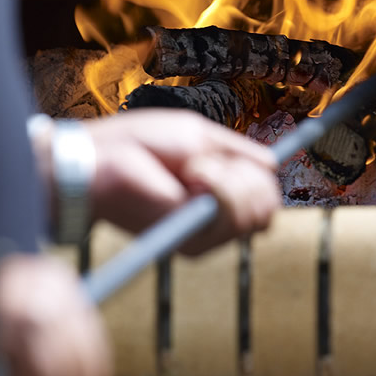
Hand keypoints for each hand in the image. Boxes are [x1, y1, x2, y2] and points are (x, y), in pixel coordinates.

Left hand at [82, 109, 280, 254]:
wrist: (101, 158)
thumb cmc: (140, 143)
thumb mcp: (200, 138)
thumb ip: (238, 153)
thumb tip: (275, 165)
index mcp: (215, 201)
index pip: (264, 200)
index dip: (260, 175)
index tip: (230, 156)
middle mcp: (212, 224)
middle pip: (267, 208)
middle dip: (249, 175)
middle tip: (209, 161)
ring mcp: (203, 235)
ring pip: (256, 210)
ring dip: (230, 176)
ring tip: (193, 167)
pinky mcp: (190, 237)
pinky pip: (231, 208)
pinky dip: (218, 181)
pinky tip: (191, 174)